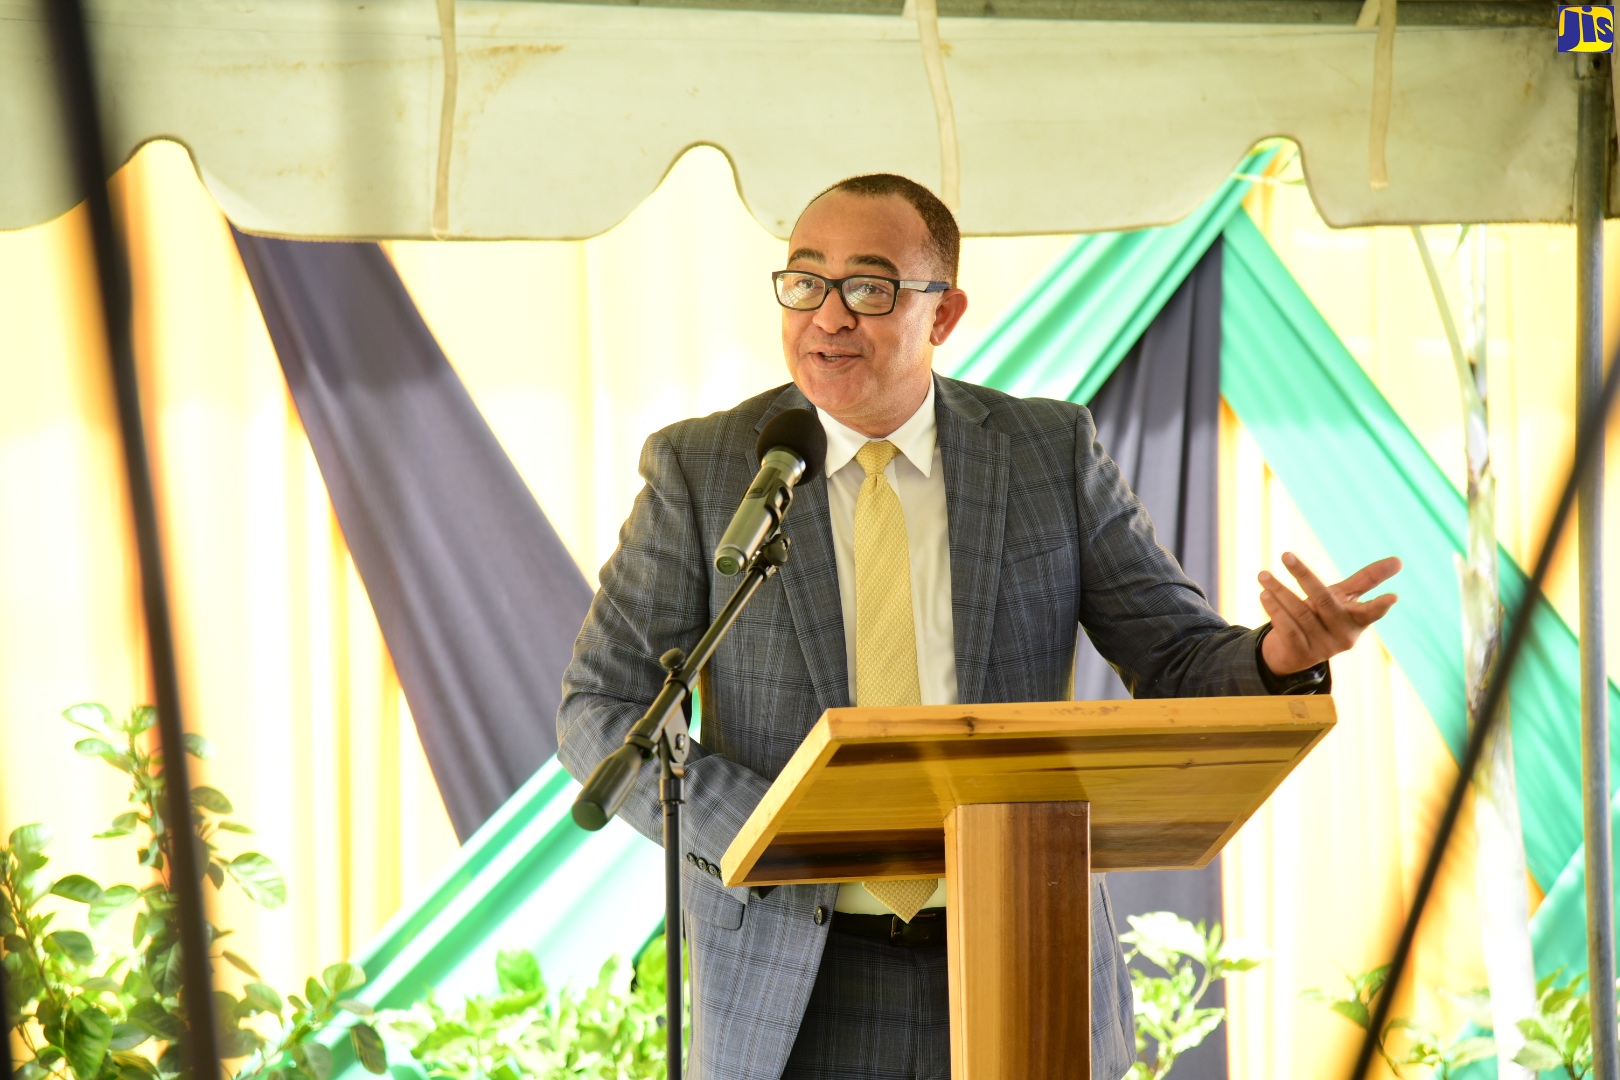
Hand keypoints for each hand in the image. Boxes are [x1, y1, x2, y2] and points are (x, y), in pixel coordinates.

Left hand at [1258, 552, 1401, 676]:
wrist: (1297, 651)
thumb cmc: (1327, 616)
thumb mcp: (1347, 598)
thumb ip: (1369, 580)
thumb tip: (1400, 560)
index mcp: (1357, 621)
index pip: (1370, 613)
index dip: (1381, 606)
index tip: (1393, 597)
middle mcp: (1342, 635)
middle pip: (1323, 601)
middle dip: (1303, 576)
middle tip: (1285, 555)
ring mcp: (1321, 646)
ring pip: (1299, 612)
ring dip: (1279, 590)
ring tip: (1263, 575)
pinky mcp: (1300, 653)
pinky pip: (1286, 627)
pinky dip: (1274, 608)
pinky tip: (1264, 593)